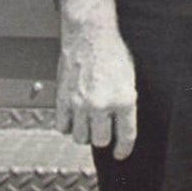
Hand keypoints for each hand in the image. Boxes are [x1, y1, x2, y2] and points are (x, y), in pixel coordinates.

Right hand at [56, 20, 136, 158]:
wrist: (90, 37)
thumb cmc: (113, 54)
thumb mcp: (129, 81)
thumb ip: (125, 104)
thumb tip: (121, 125)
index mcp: (124, 100)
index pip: (125, 136)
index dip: (123, 149)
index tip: (121, 154)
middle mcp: (102, 105)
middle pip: (100, 141)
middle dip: (103, 139)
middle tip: (104, 132)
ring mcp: (80, 104)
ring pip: (80, 137)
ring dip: (85, 134)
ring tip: (89, 125)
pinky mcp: (63, 100)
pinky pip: (62, 127)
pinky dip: (67, 127)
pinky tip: (73, 120)